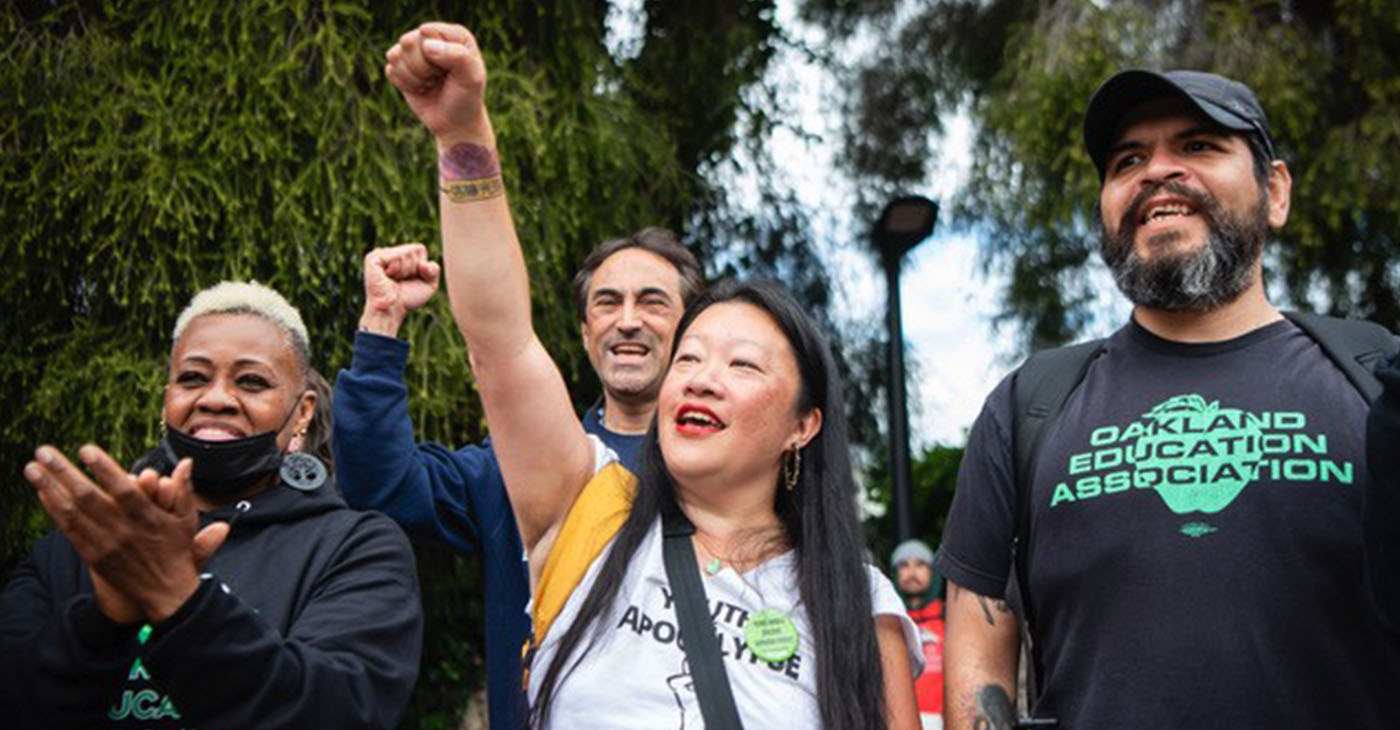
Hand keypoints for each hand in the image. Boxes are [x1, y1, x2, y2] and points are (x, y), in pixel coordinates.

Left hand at [24, 447, 226, 622]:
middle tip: (44, 451)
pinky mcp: (93, 555)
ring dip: (50, 488)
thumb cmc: (177, 552)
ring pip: (73, 513)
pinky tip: (42, 493)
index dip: (104, 469)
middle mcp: (123, 531)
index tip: (86, 449)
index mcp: (148, 519)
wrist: (165, 594)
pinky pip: (69, 531)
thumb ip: (184, 490)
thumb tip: (187, 462)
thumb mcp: (187, 521)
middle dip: (64, 473)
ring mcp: (105, 544)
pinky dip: (55, 511)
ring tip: (32, 467)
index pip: (123, 490)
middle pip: (89, 498)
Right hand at [359, 243, 441, 336]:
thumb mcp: (429, 285)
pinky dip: (395, 269)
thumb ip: (434, 270)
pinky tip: (387, 277)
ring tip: (392, 280)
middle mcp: (390, 252)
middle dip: (413, 269)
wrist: (391, 311)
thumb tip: (423, 264)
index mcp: (401, 254)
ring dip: (404, 271)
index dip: (421, 266)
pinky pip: (394, 257)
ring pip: (405, 253)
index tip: (410, 279)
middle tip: (400, 281)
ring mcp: (379, 253)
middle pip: (414, 250)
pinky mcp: (372, 258)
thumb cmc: (407, 299)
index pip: (420, 249)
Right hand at [385, 22, 489, 141]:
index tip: (450, 69)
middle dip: (422, 67)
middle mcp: (432, 37)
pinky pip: (390, 70)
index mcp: (454, 34)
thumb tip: (426, 45)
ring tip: (431, 83)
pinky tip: (420, 88)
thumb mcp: (472, 77)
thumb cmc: (466, 98)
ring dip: (414, 77)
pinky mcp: (400, 66)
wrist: (454, 124)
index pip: (428, 31)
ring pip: (395, 55)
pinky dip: (405, 85)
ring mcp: (414, 51)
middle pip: (408, 41)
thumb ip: (457, 55)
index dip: (435, 54)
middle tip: (438, 78)